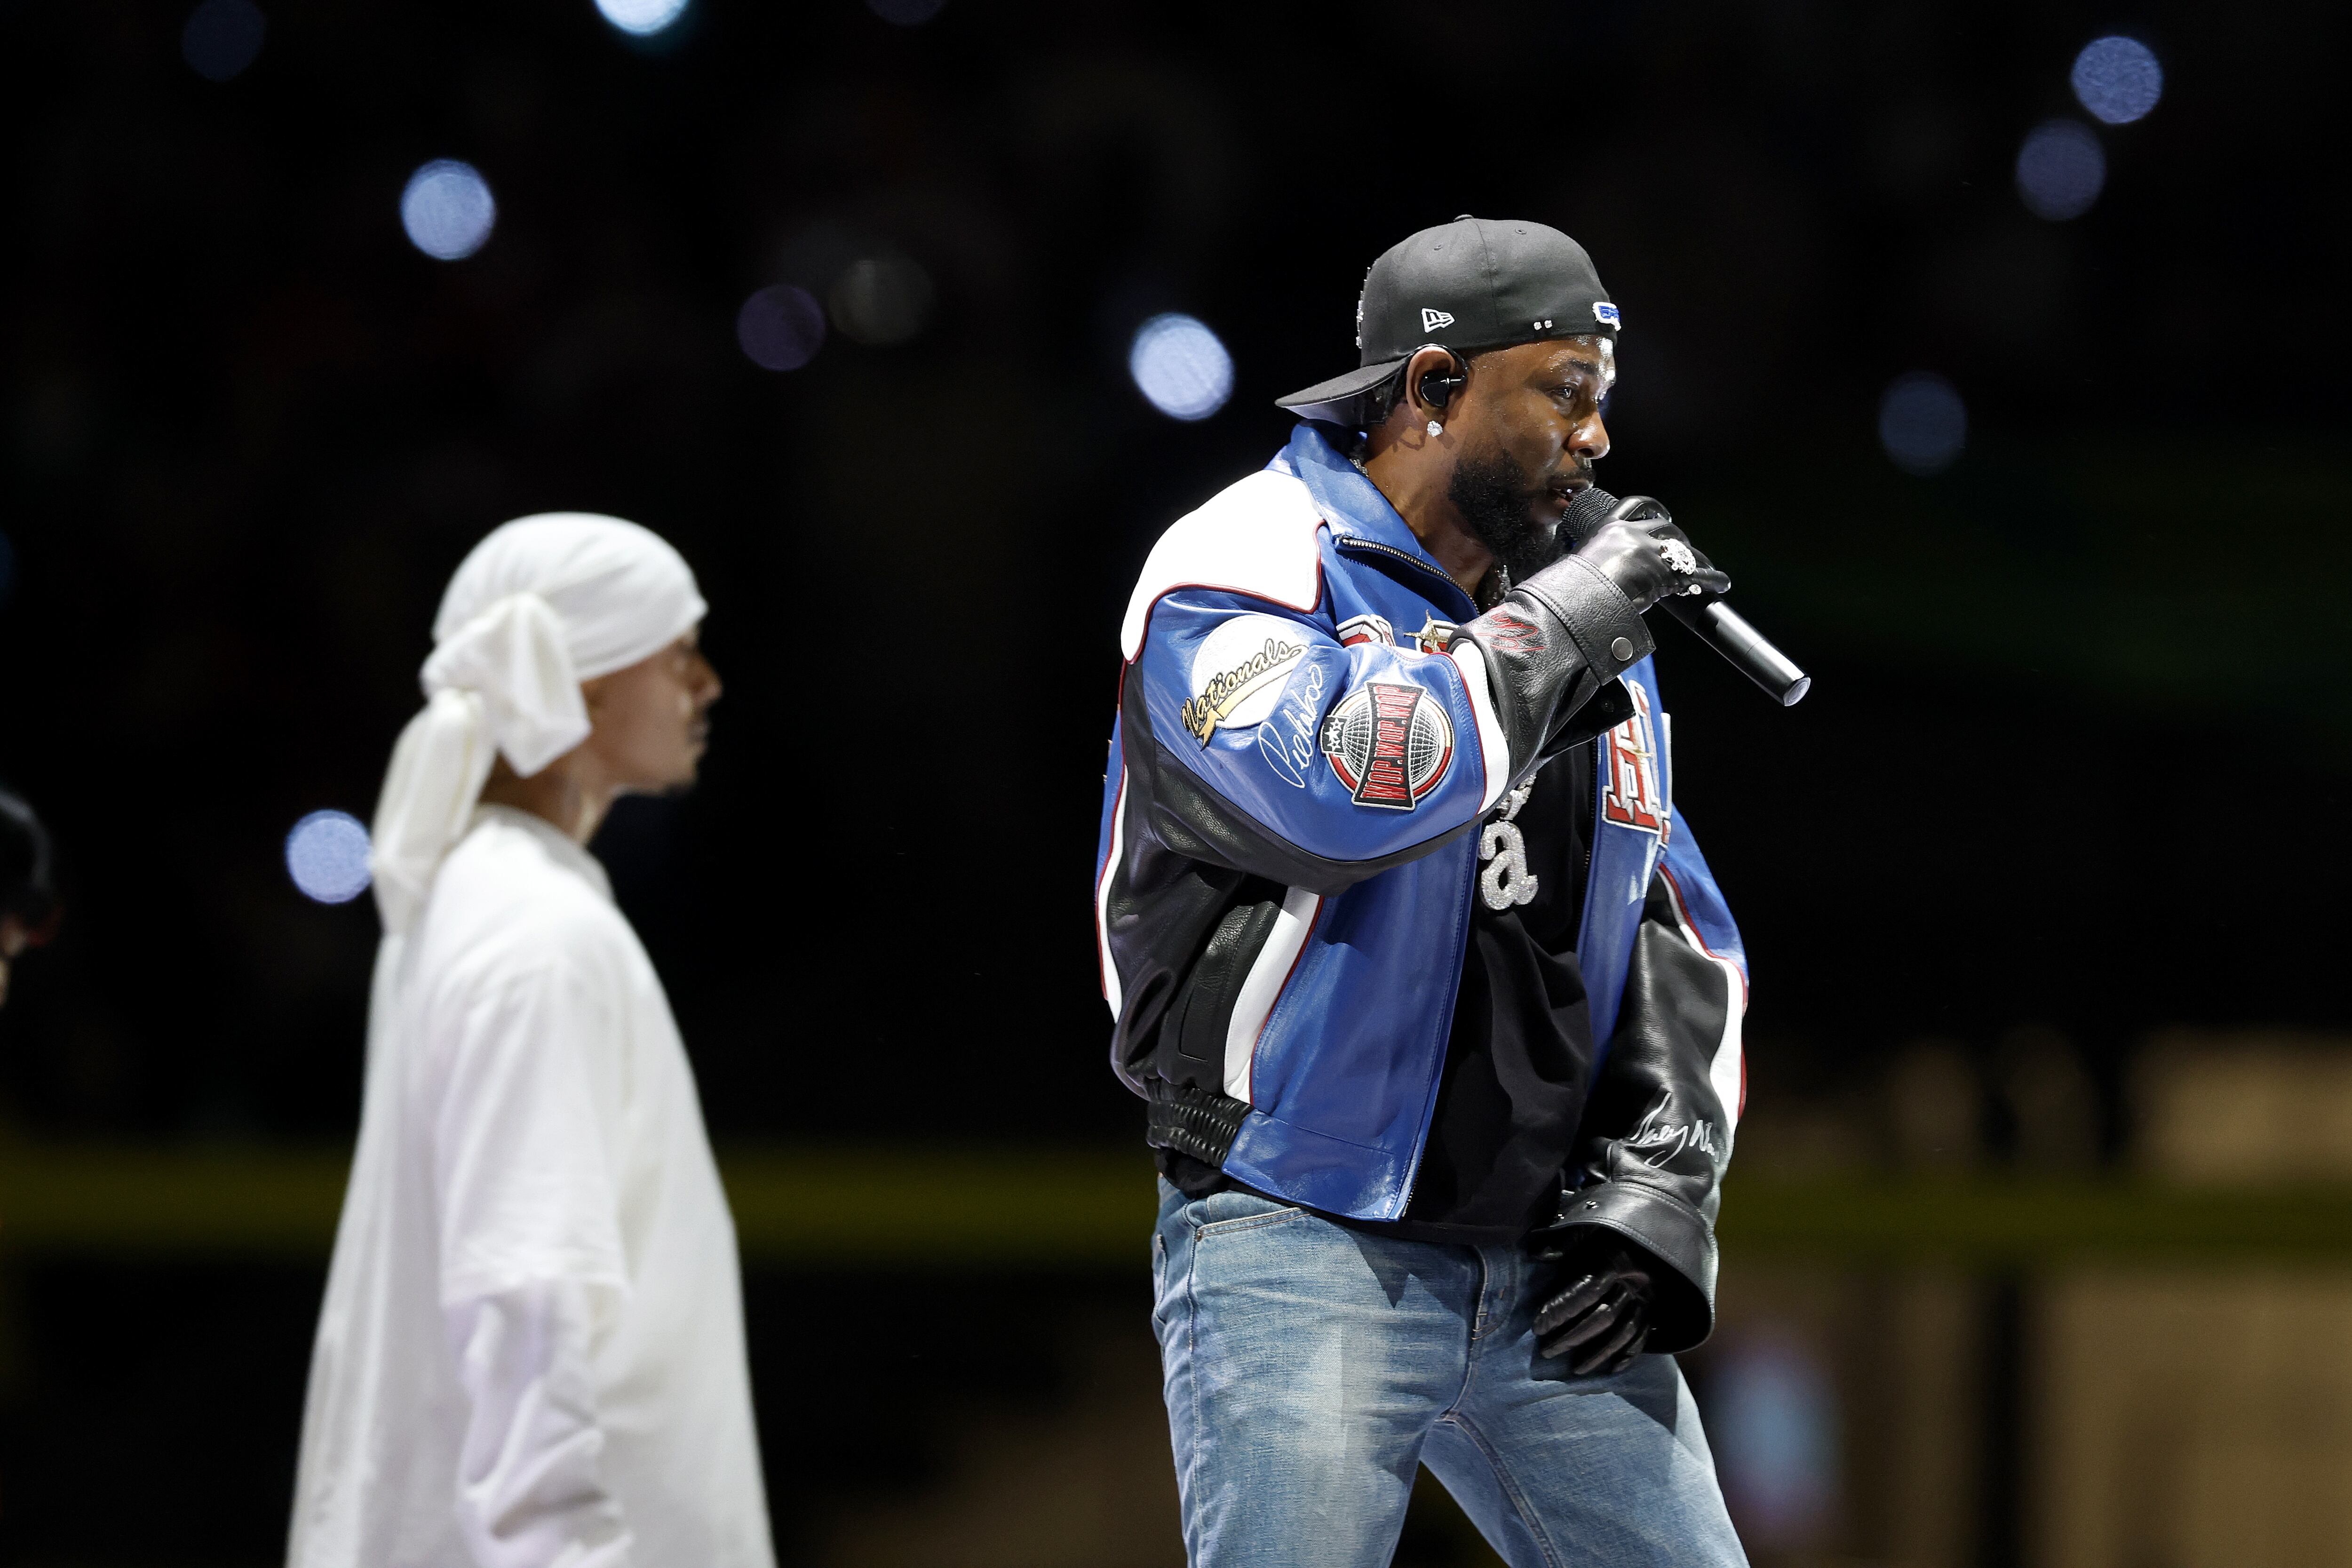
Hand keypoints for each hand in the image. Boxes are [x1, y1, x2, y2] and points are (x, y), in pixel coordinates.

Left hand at [1531, 1237, 1656, 1374]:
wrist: (1657, 1228)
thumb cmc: (1612, 1229)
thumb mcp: (1588, 1226)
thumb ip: (1564, 1240)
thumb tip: (1535, 1253)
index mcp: (1615, 1260)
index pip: (1586, 1291)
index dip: (1561, 1310)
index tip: (1538, 1327)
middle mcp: (1634, 1284)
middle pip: (1603, 1317)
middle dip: (1573, 1337)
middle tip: (1547, 1352)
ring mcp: (1648, 1300)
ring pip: (1623, 1334)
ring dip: (1598, 1355)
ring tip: (1576, 1370)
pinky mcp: (1656, 1311)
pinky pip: (1643, 1339)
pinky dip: (1628, 1357)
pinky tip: (1612, 1371)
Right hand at [1570, 501, 1729, 613]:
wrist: (1578, 599)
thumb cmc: (1569, 587)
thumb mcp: (1577, 562)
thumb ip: (1592, 559)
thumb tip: (1593, 570)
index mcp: (1609, 528)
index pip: (1635, 506)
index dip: (1653, 508)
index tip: (1662, 513)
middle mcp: (1633, 534)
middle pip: (1665, 528)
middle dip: (1676, 538)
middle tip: (1680, 549)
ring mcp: (1651, 553)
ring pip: (1683, 548)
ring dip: (1696, 557)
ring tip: (1704, 566)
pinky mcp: (1667, 574)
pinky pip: (1697, 574)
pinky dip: (1713, 578)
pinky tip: (1723, 583)